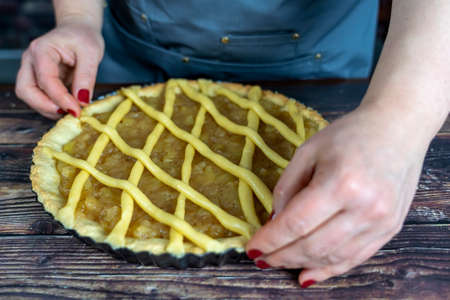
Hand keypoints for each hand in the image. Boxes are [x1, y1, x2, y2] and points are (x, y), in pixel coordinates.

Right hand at [15, 21, 103, 118]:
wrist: (79, 31)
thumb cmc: (83, 37)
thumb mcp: (91, 54)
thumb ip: (86, 77)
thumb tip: (82, 101)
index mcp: (42, 50)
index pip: (45, 80)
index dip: (60, 98)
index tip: (77, 110)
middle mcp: (31, 60)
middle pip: (26, 90)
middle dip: (46, 106)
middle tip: (70, 113)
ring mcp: (32, 70)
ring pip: (29, 96)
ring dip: (48, 108)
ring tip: (71, 110)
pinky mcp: (38, 79)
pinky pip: (39, 97)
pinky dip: (52, 105)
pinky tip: (68, 106)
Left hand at [246, 105, 427, 285]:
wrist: (397, 129)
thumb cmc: (349, 135)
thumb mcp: (308, 151)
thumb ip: (287, 187)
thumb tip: (274, 223)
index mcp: (341, 183)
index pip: (296, 223)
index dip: (270, 239)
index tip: (251, 248)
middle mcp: (364, 207)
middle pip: (313, 245)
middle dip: (282, 256)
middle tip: (262, 258)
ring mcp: (381, 222)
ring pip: (333, 256)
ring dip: (301, 264)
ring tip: (279, 262)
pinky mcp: (390, 229)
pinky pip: (355, 258)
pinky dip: (329, 268)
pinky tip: (307, 274)